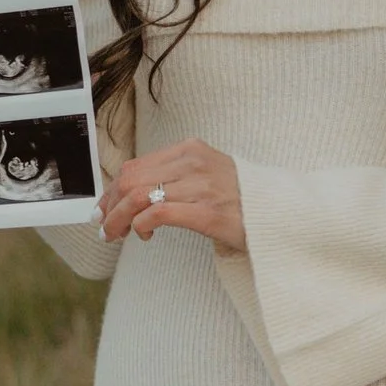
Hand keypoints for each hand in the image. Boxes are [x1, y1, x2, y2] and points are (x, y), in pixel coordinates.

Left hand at [101, 140, 245, 254]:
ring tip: (117, 236)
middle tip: (106, 228)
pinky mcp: (208, 212)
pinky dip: (141, 225)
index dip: (112, 190)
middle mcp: (194, 163)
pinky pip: (159, 213)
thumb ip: (173, 178)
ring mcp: (202, 186)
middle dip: (110, 207)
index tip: (103, 210)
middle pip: (131, 180)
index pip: (135, 166)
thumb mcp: (206, 176)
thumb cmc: (241, 199)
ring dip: (119, 220)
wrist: (282, 214)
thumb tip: (131, 195)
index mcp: (190, 150)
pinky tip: (145, 236)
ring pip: (139, 196)